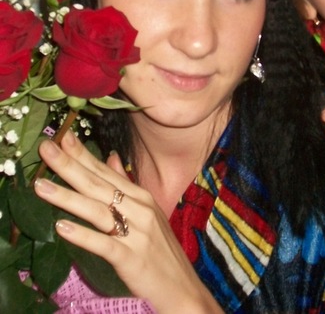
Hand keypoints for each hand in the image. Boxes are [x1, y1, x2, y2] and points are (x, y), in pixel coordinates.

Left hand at [34, 131, 222, 313]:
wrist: (183, 287)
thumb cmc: (161, 250)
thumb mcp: (148, 212)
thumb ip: (126, 184)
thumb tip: (110, 156)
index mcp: (141, 197)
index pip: (105, 172)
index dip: (83, 155)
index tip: (61, 137)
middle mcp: (139, 210)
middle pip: (98, 185)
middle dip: (70, 166)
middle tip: (46, 148)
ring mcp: (136, 234)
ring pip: (98, 211)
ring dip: (68, 197)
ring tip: (41, 186)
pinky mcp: (132, 259)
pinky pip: (104, 244)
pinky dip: (83, 235)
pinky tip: (61, 228)